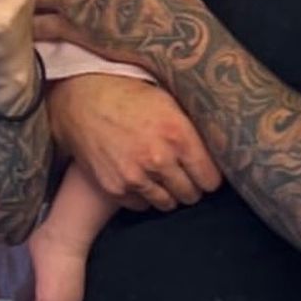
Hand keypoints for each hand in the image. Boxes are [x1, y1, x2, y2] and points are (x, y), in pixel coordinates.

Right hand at [48, 74, 220, 210]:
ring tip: (162, 175)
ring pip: (168, 204)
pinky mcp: (115, 187)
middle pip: (191, 194)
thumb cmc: (128, 95)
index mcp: (178, 134)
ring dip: (169, 193)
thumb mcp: (169, 101)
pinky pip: (142, 205)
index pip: (211, 178)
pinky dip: (144, 196)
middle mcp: (159, 158)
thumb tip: (218, 147)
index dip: (209, 176)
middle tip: (183, 174)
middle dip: (191, 186)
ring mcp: (135, 176)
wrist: (82, 101)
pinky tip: (140, 177)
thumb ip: (192, 128)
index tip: (206, 173)